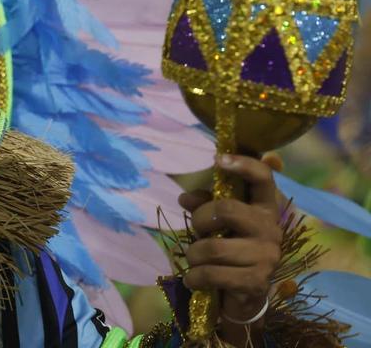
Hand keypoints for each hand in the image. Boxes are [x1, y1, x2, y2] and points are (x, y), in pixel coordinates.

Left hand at [178, 154, 282, 336]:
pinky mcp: (256, 282)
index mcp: (263, 209)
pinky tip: (193, 279)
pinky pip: (213, 274)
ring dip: (193, 254)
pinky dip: (195, 277)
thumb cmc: (229, 249)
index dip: (243, 164)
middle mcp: (271, 230)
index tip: (218, 159)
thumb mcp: (216, 223)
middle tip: (197, 231)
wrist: (244, 296)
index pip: (263, 178)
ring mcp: (267, 257)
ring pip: (213, 247)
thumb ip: (203, 205)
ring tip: (195, 260)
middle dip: (199, 220)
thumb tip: (185, 198)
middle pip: (226, 209)